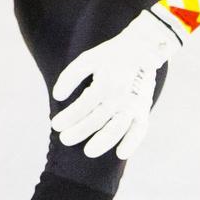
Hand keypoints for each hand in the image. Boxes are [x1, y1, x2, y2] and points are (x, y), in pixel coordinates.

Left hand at [49, 8, 184, 159]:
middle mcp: (119, 94)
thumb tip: (57, 97)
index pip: (84, 104)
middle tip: (64, 140)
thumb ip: (70, 76)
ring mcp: (133, 103)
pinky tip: (121, 154)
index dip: (69, 117)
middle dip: (79, 131)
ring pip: (118, 127)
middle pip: (98, 118)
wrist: (143, 45)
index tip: (56, 125)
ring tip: (88, 152)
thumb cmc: (110, 55)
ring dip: (103, 141)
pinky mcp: (143, 108)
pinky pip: (141, 128)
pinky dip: (133, 141)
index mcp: (105, 82)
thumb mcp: (88, 59)